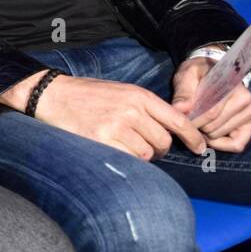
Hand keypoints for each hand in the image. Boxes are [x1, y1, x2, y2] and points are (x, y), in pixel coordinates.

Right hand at [22, 73, 206, 158]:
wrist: (51, 95)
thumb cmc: (86, 95)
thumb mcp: (120, 91)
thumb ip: (144, 107)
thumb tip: (169, 131)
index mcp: (138, 95)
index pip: (177, 119)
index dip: (192, 136)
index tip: (199, 147)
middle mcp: (131, 110)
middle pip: (163, 141)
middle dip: (159, 149)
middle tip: (146, 148)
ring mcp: (117, 126)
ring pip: (147, 153)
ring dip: (141, 156)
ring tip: (125, 148)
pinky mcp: (102, 140)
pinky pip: (129, 159)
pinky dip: (126, 160)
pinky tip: (115, 151)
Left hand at [171, 56, 250, 153]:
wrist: (211, 72)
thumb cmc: (197, 75)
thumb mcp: (186, 75)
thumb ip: (183, 91)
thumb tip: (180, 108)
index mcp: (230, 85)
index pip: (210, 112)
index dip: (192, 120)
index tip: (180, 120)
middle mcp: (245, 98)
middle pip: (213, 126)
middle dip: (196, 127)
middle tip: (189, 119)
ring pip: (220, 135)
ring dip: (205, 133)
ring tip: (199, 121)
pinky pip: (236, 144)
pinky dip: (220, 144)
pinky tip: (209, 134)